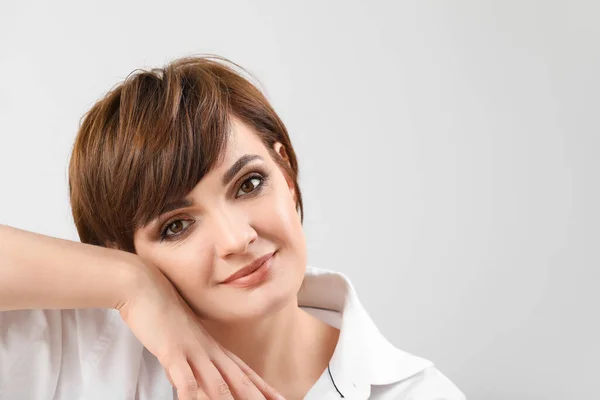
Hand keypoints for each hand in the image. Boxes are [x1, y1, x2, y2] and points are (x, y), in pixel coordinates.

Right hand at [117, 261, 284, 399]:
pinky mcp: (171, 350)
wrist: (145, 286)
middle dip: (257, 396)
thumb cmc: (163, 314)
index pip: (245, 372)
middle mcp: (209, 350)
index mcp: (214, 348)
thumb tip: (197, 385)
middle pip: (239, 379)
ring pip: (217, 381)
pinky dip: (190, 393)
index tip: (281, 399)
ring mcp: (192, 350)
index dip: (264, 387)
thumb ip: (195, 363)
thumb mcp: (185, 342)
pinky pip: (183, 376)